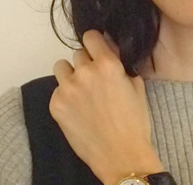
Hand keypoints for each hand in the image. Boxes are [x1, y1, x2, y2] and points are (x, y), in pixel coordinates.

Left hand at [50, 30, 163, 184]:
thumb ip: (122, 66)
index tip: (97, 51)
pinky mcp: (56, 105)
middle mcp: (85, 72)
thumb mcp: (136, 86)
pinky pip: (57, 90)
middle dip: (86, 63)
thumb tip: (112, 55)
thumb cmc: (134, 122)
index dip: (95, 43)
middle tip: (95, 80)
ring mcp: (67, 89)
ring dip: (71, 75)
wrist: (121, 155)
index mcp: (107, 64)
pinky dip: (66, 95)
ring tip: (81, 91)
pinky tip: (77, 109)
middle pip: (77, 54)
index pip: (90, 36)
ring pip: (61, 68)